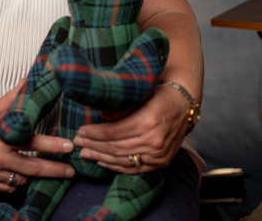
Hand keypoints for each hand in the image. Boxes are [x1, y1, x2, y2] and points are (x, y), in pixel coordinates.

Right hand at [0, 83, 74, 191]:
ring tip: (50, 172)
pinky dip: (19, 184)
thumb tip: (29, 80)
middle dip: (54, 170)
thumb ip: (13, 99)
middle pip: (33, 168)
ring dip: (36, 177)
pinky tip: (26, 177)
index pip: (33, 143)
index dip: (53, 146)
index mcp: (1, 139)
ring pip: (22, 180)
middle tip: (71, 171)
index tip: (69, 147)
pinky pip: (9, 188)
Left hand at [72, 84, 188, 173]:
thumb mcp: (140, 93)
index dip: (94, 133)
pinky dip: (116, 166)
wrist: (185, 104)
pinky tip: (102, 161)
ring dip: (101, 157)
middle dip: (93, 146)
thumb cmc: (160, 94)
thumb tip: (99, 115)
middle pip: (116, 147)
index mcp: (148, 122)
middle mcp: (154, 141)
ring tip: (85, 153)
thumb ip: (120, 107)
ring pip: (123, 160)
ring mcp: (159, 154)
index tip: (81, 131)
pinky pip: (134, 168)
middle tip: (77, 142)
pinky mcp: (161, 162)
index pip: (114, 132)